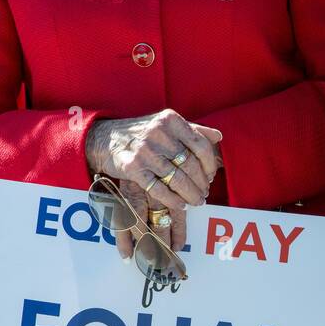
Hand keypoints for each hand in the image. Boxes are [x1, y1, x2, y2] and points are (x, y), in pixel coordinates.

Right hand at [86, 110, 222, 252]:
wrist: (106, 139)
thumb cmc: (143, 133)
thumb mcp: (167, 124)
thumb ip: (193, 129)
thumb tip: (218, 136)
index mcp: (170, 120)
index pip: (201, 145)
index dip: (210, 164)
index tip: (212, 175)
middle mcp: (158, 133)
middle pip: (190, 164)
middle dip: (201, 183)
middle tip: (205, 193)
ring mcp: (145, 151)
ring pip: (177, 179)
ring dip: (191, 194)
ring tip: (197, 201)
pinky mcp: (133, 168)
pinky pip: (159, 188)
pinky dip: (173, 199)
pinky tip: (181, 205)